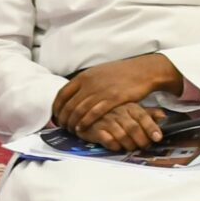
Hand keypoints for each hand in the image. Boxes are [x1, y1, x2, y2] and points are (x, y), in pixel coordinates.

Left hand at [52, 53, 179, 130]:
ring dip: (72, 123)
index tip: (56, 116)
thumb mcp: (99, 72)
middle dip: (63, 119)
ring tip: (71, 130)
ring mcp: (101, 91)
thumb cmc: (121, 72)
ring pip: (79, 111)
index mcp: (85, 76)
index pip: (62, 94)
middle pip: (69, 105)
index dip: (56, 108)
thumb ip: (85, 82)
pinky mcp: (113, 99)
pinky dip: (85, 123)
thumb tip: (72, 93)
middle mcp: (90, 83)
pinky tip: (82, 128)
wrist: (143, 70)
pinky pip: (93, 114)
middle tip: (63, 127)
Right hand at [75, 102, 164, 152]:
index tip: (158, 138)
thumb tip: (164, 117)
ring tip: (131, 148)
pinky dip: (114, 146)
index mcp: (130, 106)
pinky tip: (117, 147)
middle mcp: (119, 112)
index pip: (143, 117)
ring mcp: (106, 120)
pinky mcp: (95, 129)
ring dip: (129, 145)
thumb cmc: (112, 111)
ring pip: (122, 135)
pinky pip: (107, 140)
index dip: (152, 128)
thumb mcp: (131, 108)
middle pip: (134, 128)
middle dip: (141, 140)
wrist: (85, 111)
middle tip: (144, 146)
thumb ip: (148, 113)